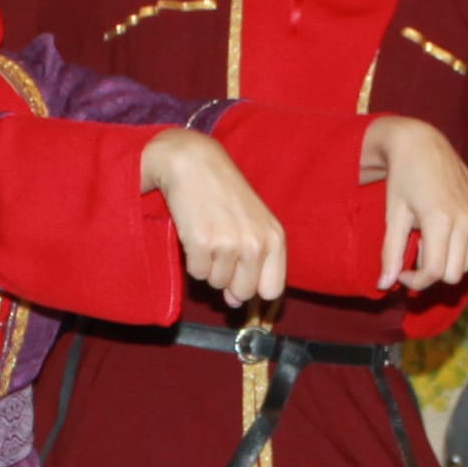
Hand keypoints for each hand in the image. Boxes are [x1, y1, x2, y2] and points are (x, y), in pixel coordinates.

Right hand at [142, 130, 288, 306]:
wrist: (194, 164)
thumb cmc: (225, 195)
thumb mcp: (253, 223)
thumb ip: (254, 264)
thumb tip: (236, 302)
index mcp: (274, 238)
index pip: (272, 290)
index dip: (254, 289)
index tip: (242, 279)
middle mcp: (255, 244)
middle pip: (243, 292)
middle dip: (229, 279)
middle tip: (221, 249)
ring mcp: (228, 244)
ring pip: (216, 282)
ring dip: (209, 265)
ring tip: (209, 235)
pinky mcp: (201, 243)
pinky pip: (196, 273)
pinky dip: (192, 259)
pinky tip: (195, 233)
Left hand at [354, 115, 467, 292]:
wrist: (420, 142)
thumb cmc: (402, 178)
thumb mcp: (393, 216)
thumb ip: (390, 254)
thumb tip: (384, 287)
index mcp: (440, 219)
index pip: (436, 272)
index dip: (417, 281)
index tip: (401, 274)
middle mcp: (465, 217)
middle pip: (455, 274)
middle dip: (433, 273)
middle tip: (414, 255)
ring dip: (447, 260)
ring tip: (426, 239)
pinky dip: (457, 242)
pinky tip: (440, 224)